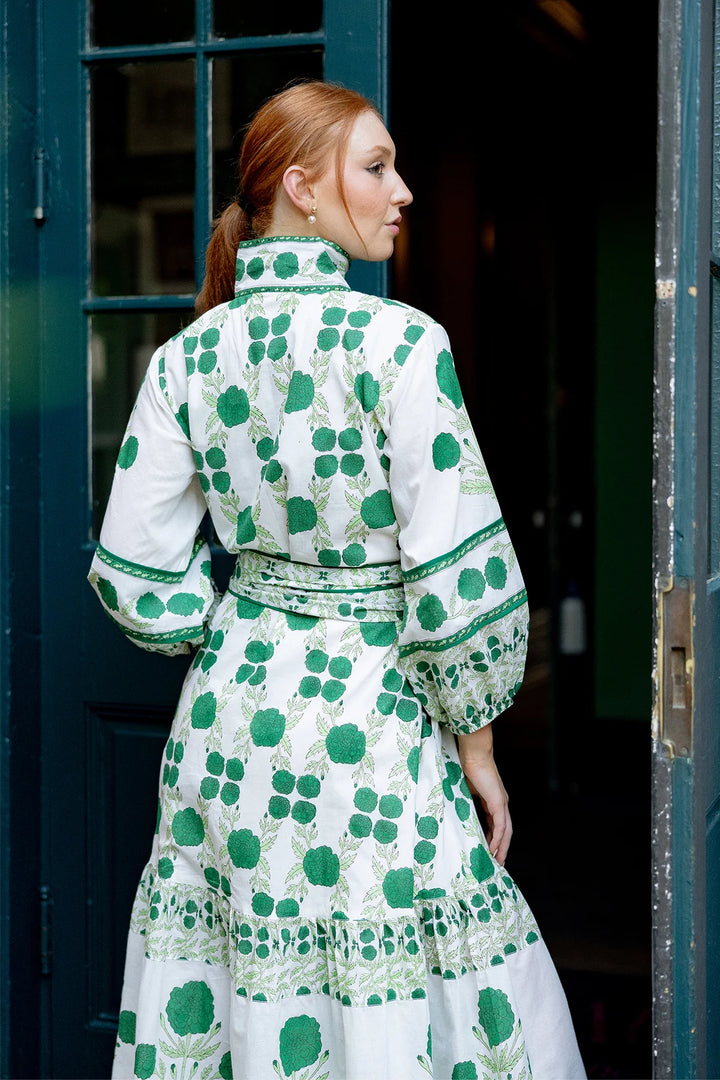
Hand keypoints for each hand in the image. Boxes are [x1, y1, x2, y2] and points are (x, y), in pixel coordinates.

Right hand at [456, 723, 511, 865]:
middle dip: (501, 847)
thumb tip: (455, 812)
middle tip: (497, 862)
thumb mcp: (465, 790)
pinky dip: (498, 838)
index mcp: (493, 799)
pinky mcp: (498, 802)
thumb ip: (465, 802)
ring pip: (506, 830)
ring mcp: (501, 803)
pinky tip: (494, 848)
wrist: (473, 754)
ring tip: (497, 861)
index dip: (493, 837)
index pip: (496, 823)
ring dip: (502, 847)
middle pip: (505, 830)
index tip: (488, 849)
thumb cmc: (467, 766)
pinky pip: (500, 825)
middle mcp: (501, 803)